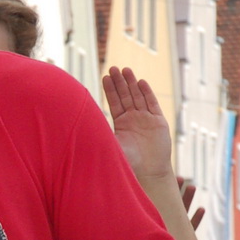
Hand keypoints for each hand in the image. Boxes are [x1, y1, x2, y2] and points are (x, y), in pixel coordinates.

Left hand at [103, 66, 172, 182]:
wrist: (150, 172)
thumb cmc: (130, 163)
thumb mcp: (112, 147)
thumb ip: (101, 137)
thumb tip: (80, 131)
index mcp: (121, 124)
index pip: (115, 103)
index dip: (110, 90)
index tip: (104, 76)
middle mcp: (133, 119)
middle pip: (126, 96)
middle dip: (119, 82)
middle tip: (113, 68)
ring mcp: (146, 118)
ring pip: (138, 96)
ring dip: (132, 83)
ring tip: (125, 69)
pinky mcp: (158, 121)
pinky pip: (152, 103)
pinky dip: (146, 93)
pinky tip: (141, 82)